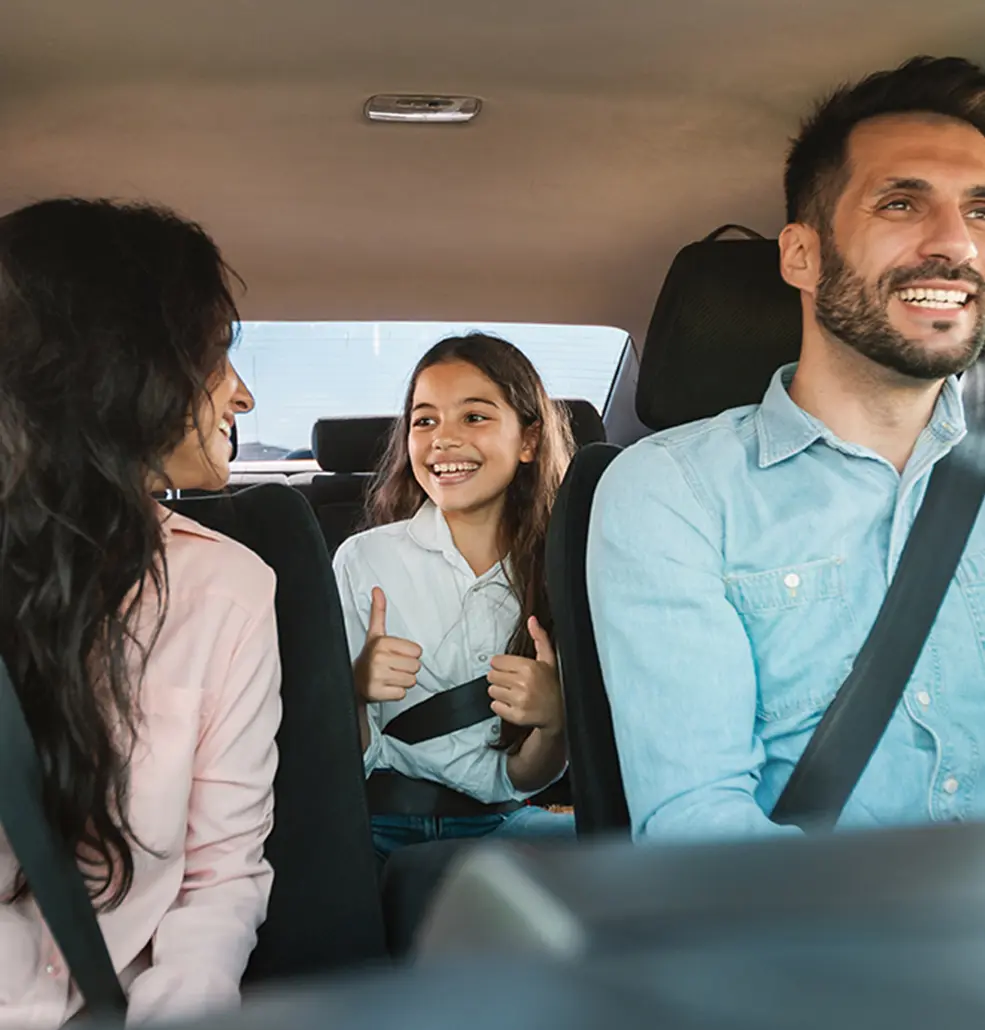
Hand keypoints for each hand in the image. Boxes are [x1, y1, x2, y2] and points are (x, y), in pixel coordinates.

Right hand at [353, 587, 421, 703]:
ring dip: (401, 681)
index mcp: (381, 642)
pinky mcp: (377, 693)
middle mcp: (378, 659)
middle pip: (416, 666)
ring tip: (388, 676)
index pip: (417, 651)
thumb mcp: (374, 634)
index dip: (408, 654)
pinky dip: (395, 693)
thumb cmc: (369, 657)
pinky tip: (386, 686)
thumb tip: (378, 590)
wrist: (351, 681)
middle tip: (392, 667)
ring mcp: (377, 676)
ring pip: (410, 681)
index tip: (394, 655)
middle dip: (406, 668)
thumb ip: (379, 612)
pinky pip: (402, 694)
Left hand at [487, 616, 563, 733]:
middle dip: (500, 678)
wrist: (561, 713)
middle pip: (492, 675)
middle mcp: (523, 684)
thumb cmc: (554, 685)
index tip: (511, 669)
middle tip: (513, 681)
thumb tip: (532, 620)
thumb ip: (539, 638)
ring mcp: (519, 701)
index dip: (503, 665)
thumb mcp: (549, 659)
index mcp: (529, 667)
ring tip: (514, 692)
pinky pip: (495, 706)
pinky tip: (513, 703)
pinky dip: (501, 706)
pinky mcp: (516, 715)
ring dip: (500, 692)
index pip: (496, 661)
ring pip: (492, 691)